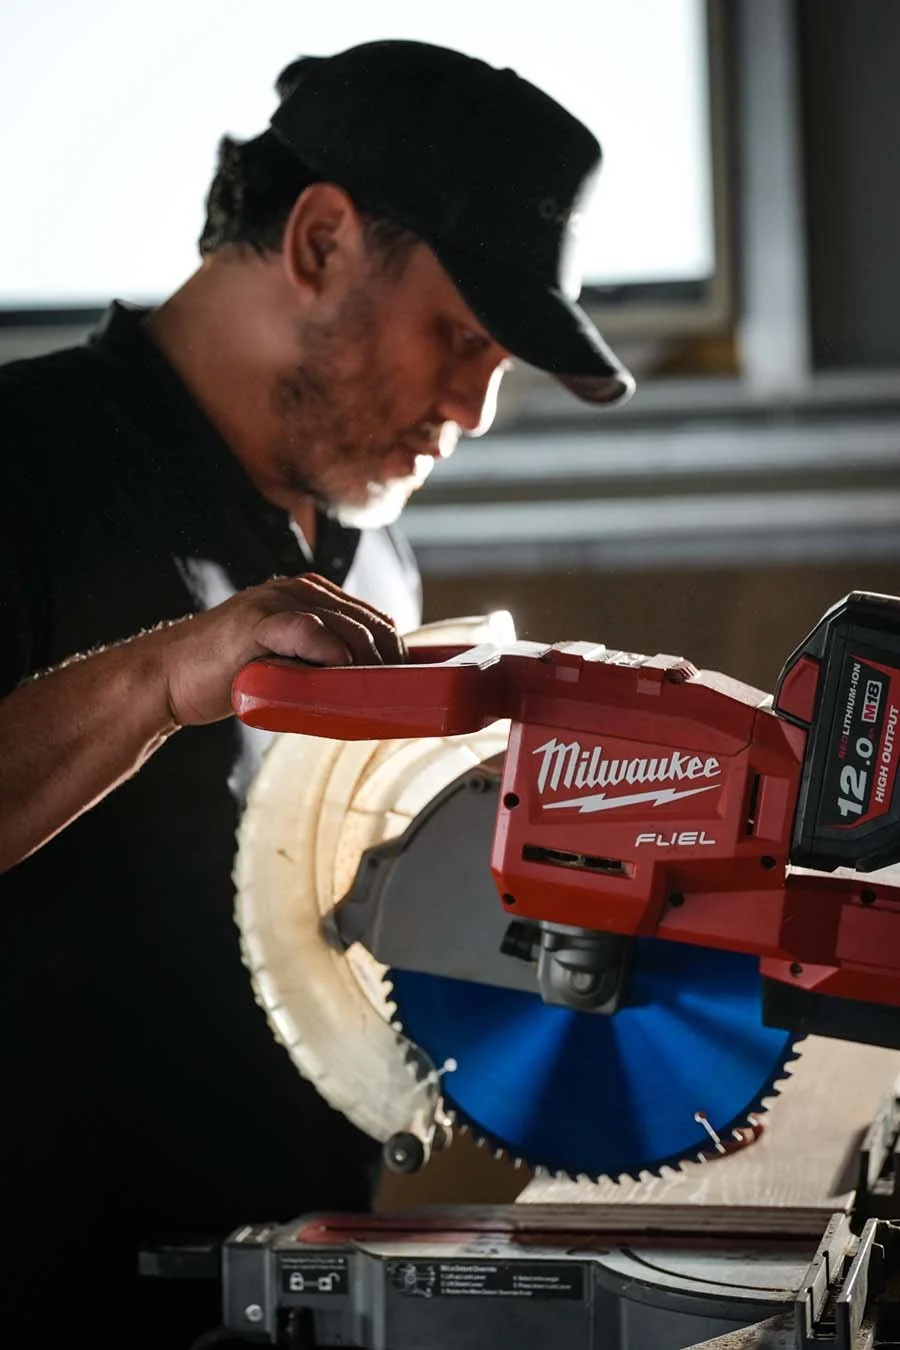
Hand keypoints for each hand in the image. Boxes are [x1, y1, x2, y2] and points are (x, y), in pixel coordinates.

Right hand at [154, 574, 405, 726]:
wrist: (169, 677)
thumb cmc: (229, 674)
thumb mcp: (286, 662)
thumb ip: (319, 663)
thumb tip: (367, 690)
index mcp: (308, 595)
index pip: (372, 617)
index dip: (395, 650)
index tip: (406, 683)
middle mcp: (296, 590)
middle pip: (366, 621)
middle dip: (390, 659)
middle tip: (398, 694)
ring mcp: (275, 601)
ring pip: (345, 624)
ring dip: (369, 660)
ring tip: (377, 692)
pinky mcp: (256, 621)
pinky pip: (308, 630)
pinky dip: (332, 652)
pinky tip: (343, 673)